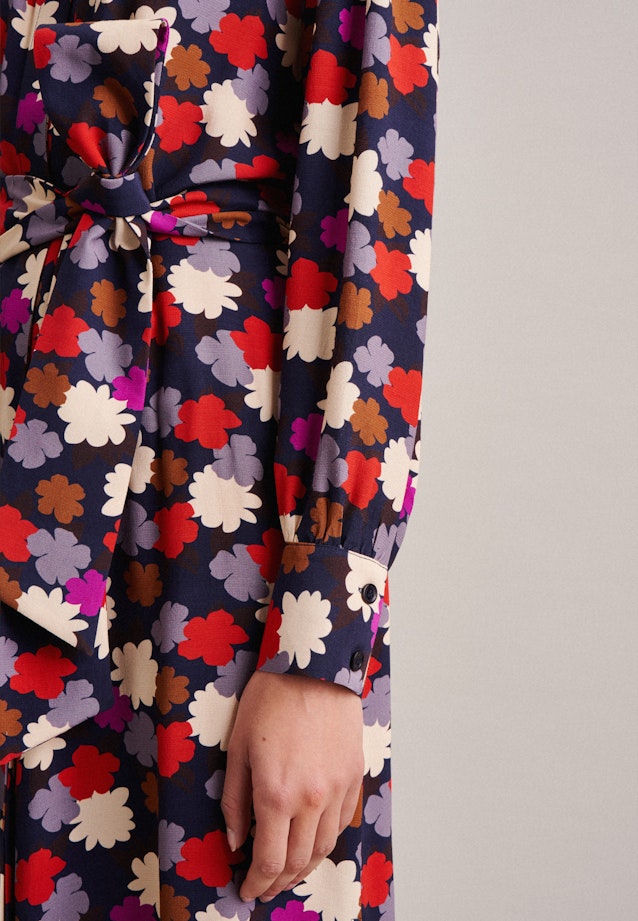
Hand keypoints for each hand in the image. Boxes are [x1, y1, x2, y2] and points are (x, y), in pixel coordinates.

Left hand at [221, 670, 363, 902]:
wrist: (314, 666)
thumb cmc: (270, 699)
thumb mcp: (238, 748)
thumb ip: (235, 800)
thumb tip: (236, 841)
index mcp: (275, 794)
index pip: (269, 860)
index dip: (257, 883)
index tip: (247, 890)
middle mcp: (311, 799)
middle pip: (298, 861)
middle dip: (278, 882)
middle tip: (264, 887)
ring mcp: (337, 789)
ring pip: (324, 847)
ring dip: (305, 867)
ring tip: (288, 872)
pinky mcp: (353, 775)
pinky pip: (342, 821)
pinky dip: (327, 840)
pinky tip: (313, 841)